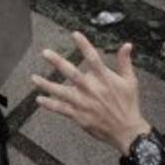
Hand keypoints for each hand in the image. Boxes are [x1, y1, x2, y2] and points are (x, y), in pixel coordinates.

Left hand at [32, 31, 149, 154]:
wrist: (127, 131)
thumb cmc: (129, 104)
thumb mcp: (130, 81)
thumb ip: (125, 62)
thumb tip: (127, 45)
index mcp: (105, 78)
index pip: (93, 58)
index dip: (84, 45)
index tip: (75, 34)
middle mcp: (92, 89)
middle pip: (72, 73)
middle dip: (58, 62)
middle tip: (45, 52)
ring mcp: (84, 103)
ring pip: (62, 93)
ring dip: (47, 85)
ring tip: (34, 78)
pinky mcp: (80, 116)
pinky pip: (62, 109)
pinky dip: (50, 104)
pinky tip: (40, 99)